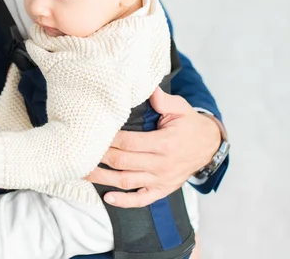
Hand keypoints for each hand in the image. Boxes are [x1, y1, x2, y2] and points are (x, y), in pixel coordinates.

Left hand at [86, 87, 220, 207]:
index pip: (130, 142)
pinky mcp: (162, 190)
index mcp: (165, 143)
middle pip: (124, 162)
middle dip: (100, 157)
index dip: (110, 140)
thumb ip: (163, 100)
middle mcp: (162, 164)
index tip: (93, 133)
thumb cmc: (189, 125)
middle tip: (80, 151)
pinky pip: (142, 199)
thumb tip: (149, 87)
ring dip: (103, 178)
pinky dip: (124, 201)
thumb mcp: (180, 108)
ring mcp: (161, 179)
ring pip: (127, 181)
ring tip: (82, 172)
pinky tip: (108, 198)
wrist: (209, 146)